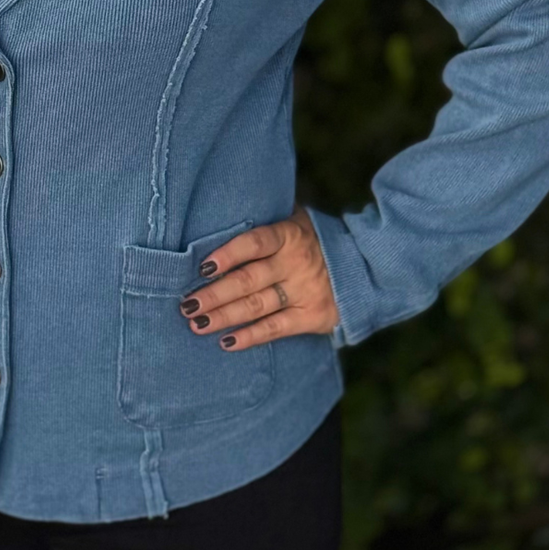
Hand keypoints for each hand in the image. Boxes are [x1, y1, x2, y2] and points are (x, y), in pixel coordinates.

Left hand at [178, 205, 339, 350]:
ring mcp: (304, 291)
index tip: (202, 267)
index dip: (228, 254)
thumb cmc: (312, 240)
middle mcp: (296, 263)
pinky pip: (276, 329)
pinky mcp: (311, 317)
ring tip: (196, 323)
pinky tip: (226, 341)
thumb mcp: (296, 220)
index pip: (255, 243)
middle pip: (248, 280)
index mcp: (289, 235)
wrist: (361, 267)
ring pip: (257, 306)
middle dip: (214, 294)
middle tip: (186, 305)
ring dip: (224, 316)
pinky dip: (250, 336)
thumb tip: (224, 208)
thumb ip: (267, 218)